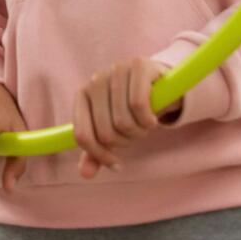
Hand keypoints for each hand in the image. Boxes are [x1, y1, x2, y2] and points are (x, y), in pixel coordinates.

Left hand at [72, 58, 178, 178]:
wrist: (158, 83)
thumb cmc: (129, 109)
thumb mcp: (113, 129)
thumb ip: (97, 151)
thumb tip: (85, 174)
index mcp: (82, 95)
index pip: (82, 136)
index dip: (100, 156)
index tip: (117, 164)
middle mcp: (95, 81)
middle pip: (106, 134)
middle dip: (125, 142)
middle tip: (135, 133)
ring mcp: (115, 70)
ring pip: (123, 122)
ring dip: (139, 132)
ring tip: (144, 124)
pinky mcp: (137, 65)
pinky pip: (139, 105)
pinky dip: (148, 120)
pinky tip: (152, 118)